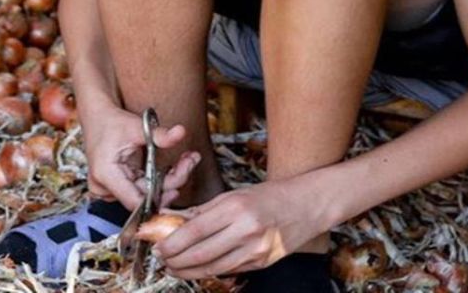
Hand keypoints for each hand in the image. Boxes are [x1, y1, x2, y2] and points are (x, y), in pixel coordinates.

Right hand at [81, 104, 200, 209]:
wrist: (98, 119)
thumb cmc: (112, 123)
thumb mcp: (136, 127)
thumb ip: (159, 134)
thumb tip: (181, 132)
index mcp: (105, 174)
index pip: (134, 202)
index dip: (158, 199)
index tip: (179, 186)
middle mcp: (104, 187)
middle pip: (145, 198)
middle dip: (172, 181)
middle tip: (190, 161)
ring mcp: (110, 190)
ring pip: (146, 195)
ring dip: (169, 181)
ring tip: (188, 160)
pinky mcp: (118, 189)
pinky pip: (143, 191)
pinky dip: (159, 180)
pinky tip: (176, 167)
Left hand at [155, 178, 329, 278]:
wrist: (308, 205)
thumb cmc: (270, 196)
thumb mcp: (234, 195)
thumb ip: (203, 210)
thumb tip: (173, 219)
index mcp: (236, 207)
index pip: (194, 230)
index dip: (172, 242)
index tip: (159, 246)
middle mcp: (246, 229)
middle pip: (201, 253)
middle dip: (175, 260)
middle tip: (162, 259)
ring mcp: (256, 249)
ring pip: (213, 267)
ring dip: (189, 271)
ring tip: (175, 268)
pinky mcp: (263, 262)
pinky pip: (230, 270)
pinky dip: (210, 271)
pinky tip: (198, 268)